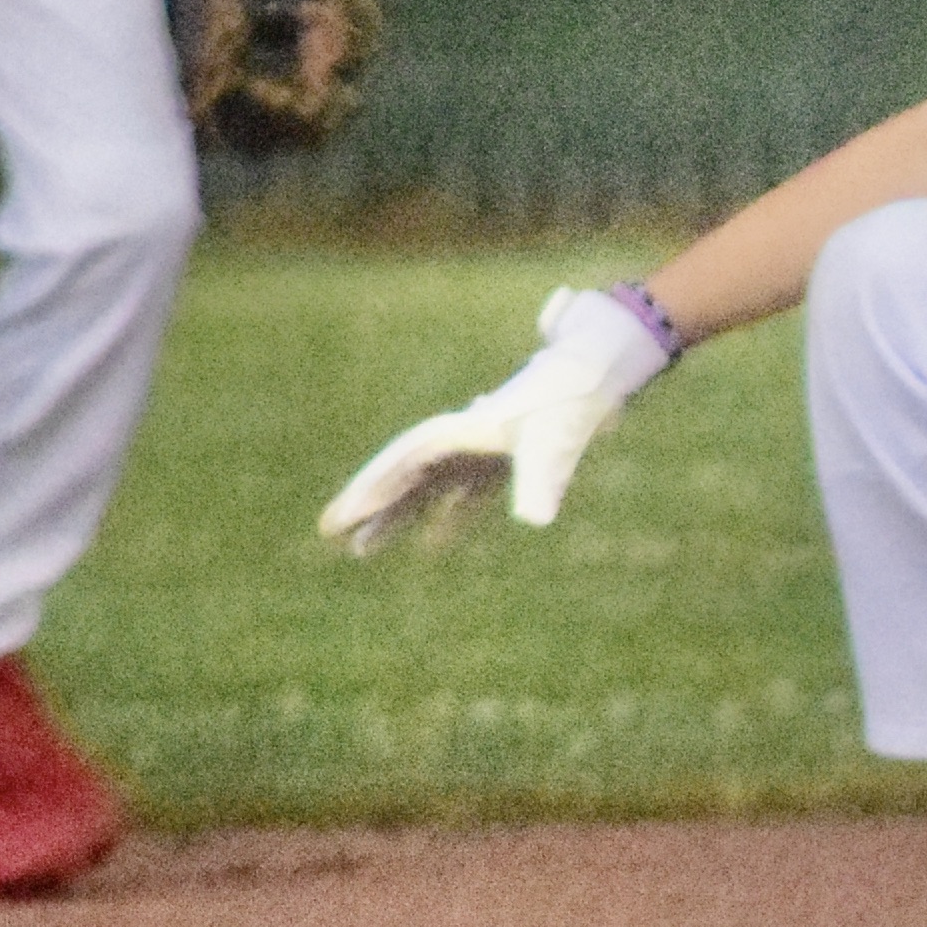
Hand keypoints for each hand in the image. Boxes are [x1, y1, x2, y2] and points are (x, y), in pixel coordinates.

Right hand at [318, 284, 676, 548]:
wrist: (596, 374)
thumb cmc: (571, 405)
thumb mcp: (553, 444)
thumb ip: (540, 479)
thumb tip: (534, 520)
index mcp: (463, 432)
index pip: (406, 463)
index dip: (374, 488)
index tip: (344, 517)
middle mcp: (462, 439)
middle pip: (404, 475)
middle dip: (369, 503)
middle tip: (329, 532)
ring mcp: (478, 450)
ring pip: (426, 488)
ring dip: (396, 516)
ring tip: (360, 551)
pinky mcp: (501, 461)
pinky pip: (463, 494)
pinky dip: (445, 519)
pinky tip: (430, 548)